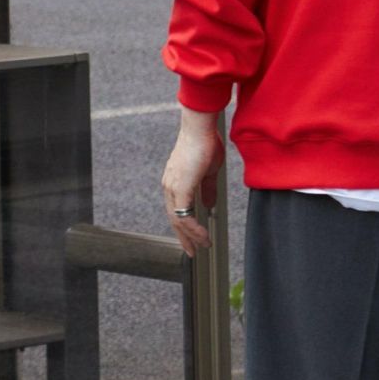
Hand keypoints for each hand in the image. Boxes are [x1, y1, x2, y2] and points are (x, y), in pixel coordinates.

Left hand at [162, 107, 224, 255]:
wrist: (200, 128)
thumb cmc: (205, 143)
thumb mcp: (209, 171)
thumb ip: (207, 189)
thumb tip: (209, 205)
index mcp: (174, 182)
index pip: (176, 210)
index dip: (185, 226)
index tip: (194, 238)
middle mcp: (169, 186)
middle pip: (174, 219)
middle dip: (184, 238)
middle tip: (193, 251)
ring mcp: (172, 188)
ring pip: (178, 220)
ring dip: (191, 236)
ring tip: (202, 247)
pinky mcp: (180, 188)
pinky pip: (184, 215)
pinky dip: (194, 228)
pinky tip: (203, 236)